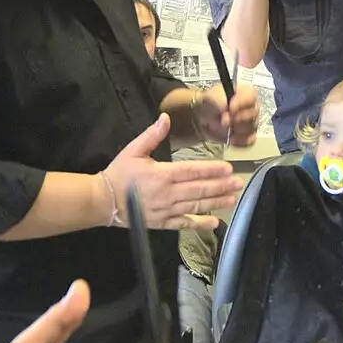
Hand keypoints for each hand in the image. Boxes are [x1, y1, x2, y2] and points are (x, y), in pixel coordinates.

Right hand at [104, 113, 242, 230]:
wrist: (103, 201)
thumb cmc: (119, 174)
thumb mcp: (133, 150)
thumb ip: (151, 135)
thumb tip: (165, 119)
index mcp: (162, 174)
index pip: (192, 171)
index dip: (211, 170)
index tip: (227, 169)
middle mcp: (168, 194)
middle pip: (199, 189)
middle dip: (221, 186)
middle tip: (238, 183)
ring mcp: (167, 210)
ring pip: (196, 206)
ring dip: (216, 202)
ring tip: (232, 198)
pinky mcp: (163, 223)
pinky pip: (185, 224)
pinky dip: (200, 224)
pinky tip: (214, 223)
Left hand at [192, 83, 259, 146]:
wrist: (203, 118)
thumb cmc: (210, 103)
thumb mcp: (211, 97)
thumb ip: (220, 103)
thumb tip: (227, 117)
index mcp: (246, 93)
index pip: (251, 97)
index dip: (242, 103)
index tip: (231, 109)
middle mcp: (252, 107)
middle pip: (253, 114)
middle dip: (237, 119)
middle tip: (223, 121)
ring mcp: (252, 122)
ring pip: (251, 128)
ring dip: (236, 130)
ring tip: (225, 128)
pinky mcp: (248, 136)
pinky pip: (250, 141)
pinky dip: (240, 141)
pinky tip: (231, 139)